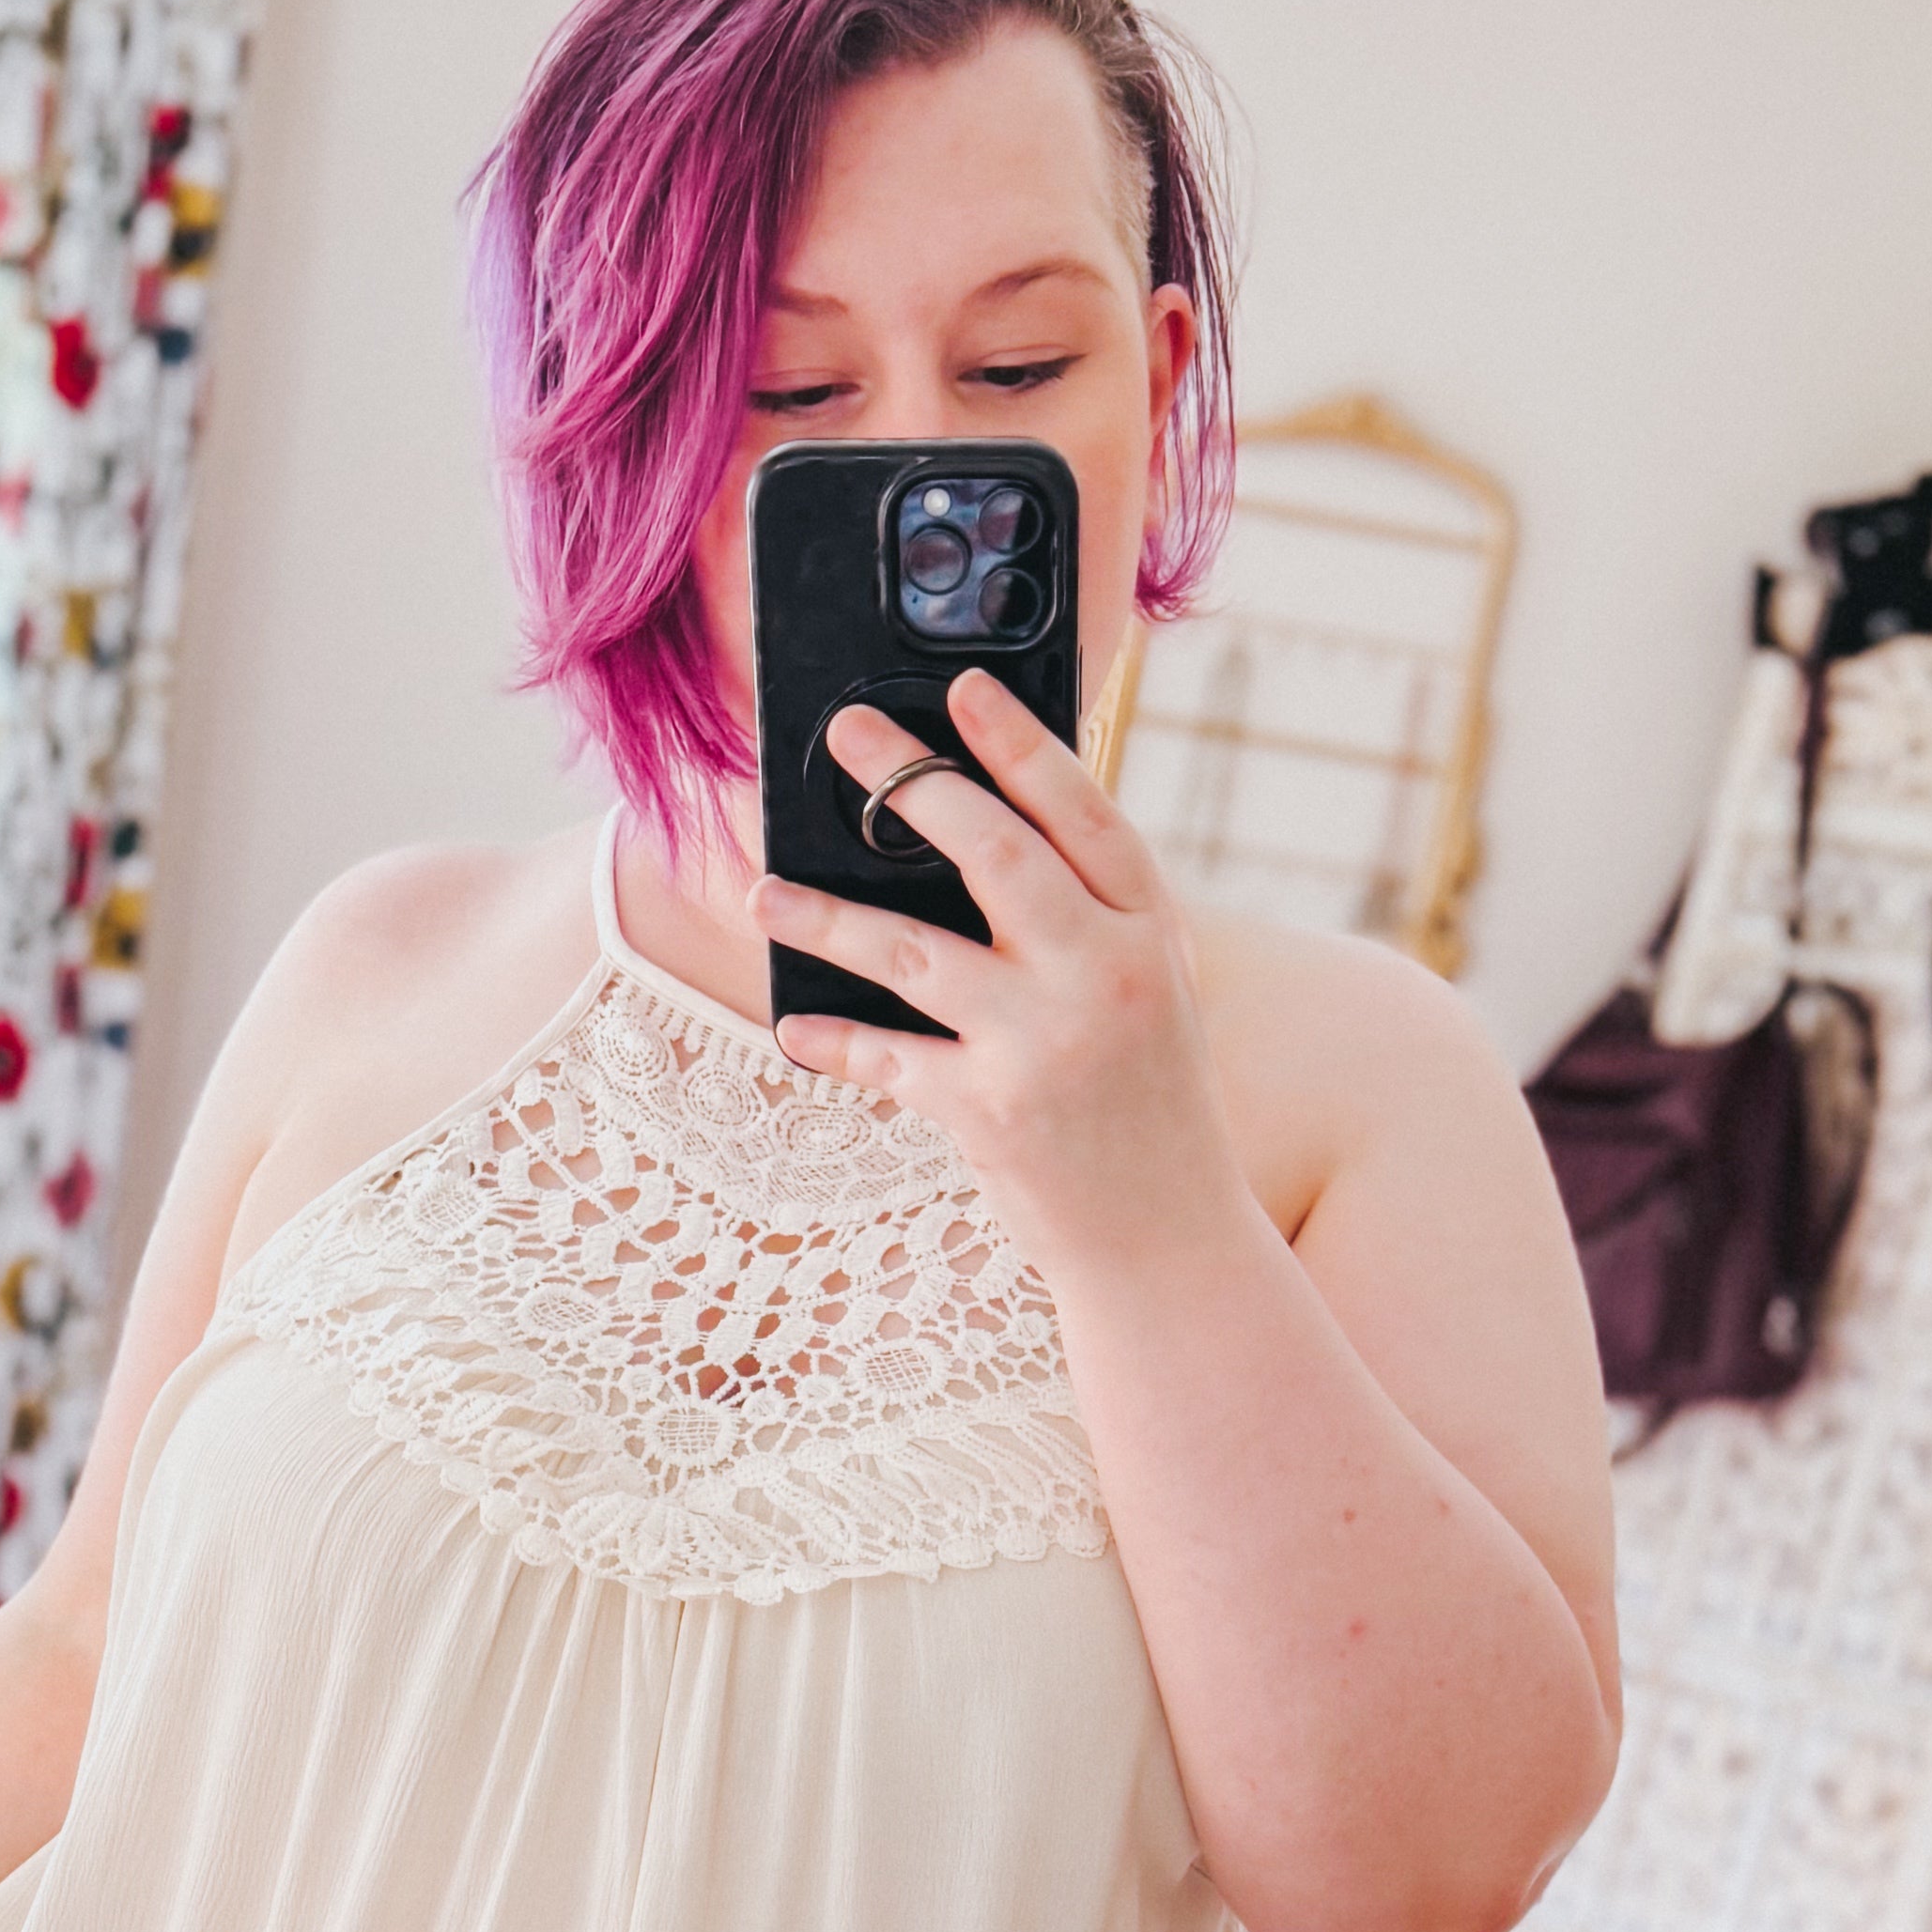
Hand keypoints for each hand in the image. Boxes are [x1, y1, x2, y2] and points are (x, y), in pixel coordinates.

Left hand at [750, 668, 1248, 1273]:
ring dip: (825, 916)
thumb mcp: (1151, 993)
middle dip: (910, 781)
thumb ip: (1088, 920)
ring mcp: (1044, 1043)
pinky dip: (834, 1044)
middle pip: (994, 851)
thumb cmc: (1149, 1106)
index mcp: (1150, 931)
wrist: (1169, 1242)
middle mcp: (1103, 974)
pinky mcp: (989, 1112)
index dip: (1019, 743)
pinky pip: (887, 1058)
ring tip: (762, 890)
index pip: (1082, 811)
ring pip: (912, 949)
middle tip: (844, 733)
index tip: (964, 689)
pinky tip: (794, 1029)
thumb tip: (976, 836)